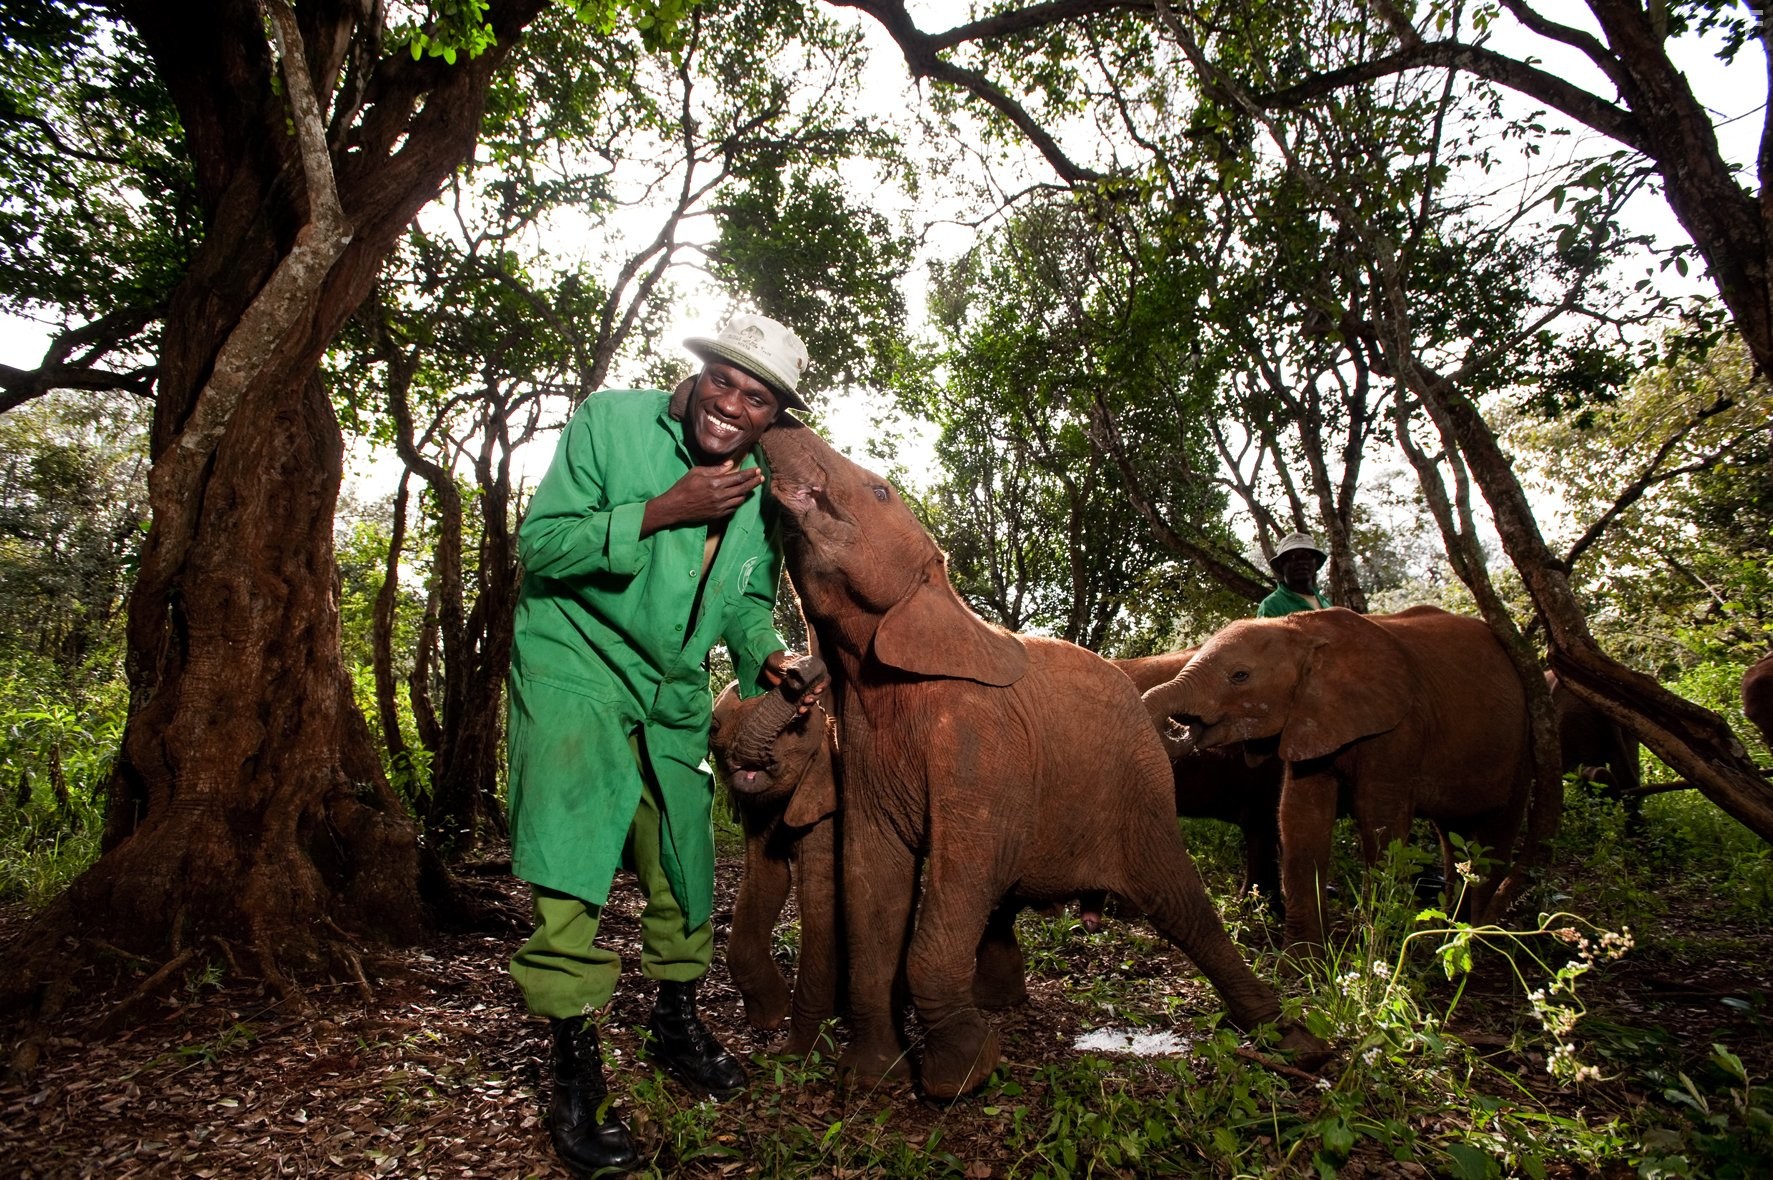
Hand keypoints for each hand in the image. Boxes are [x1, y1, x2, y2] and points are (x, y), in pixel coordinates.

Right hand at [642, 460, 763, 533]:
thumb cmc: (683, 487)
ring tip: (751, 486)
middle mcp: (720, 496)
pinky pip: (733, 508)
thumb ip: (715, 469)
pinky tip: (740, 497)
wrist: (675, 507)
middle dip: (753, 482)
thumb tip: (730, 464)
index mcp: (715, 483)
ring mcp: (720, 507)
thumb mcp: (697, 472)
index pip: (738, 477)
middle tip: (761, 478)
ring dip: (747, 492)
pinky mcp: (718, 515)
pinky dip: (739, 502)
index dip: (749, 474)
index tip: (757, 470)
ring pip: (740, 499)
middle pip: (743, 488)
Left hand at [764, 649, 828, 713]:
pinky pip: (803, 703)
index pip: (825, 677)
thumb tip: (798, 673)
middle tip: (807, 700)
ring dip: (809, 705)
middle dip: (815, 697)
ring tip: (802, 708)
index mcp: (812, 669)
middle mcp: (810, 679)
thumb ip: (792, 666)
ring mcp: (803, 688)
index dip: (824, 685)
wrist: (766, 666)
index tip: (816, 690)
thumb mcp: (785, 661)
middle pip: (820, 691)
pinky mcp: (796, 695)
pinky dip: (802, 708)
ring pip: (812, 698)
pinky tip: (799, 711)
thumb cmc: (778, 660)